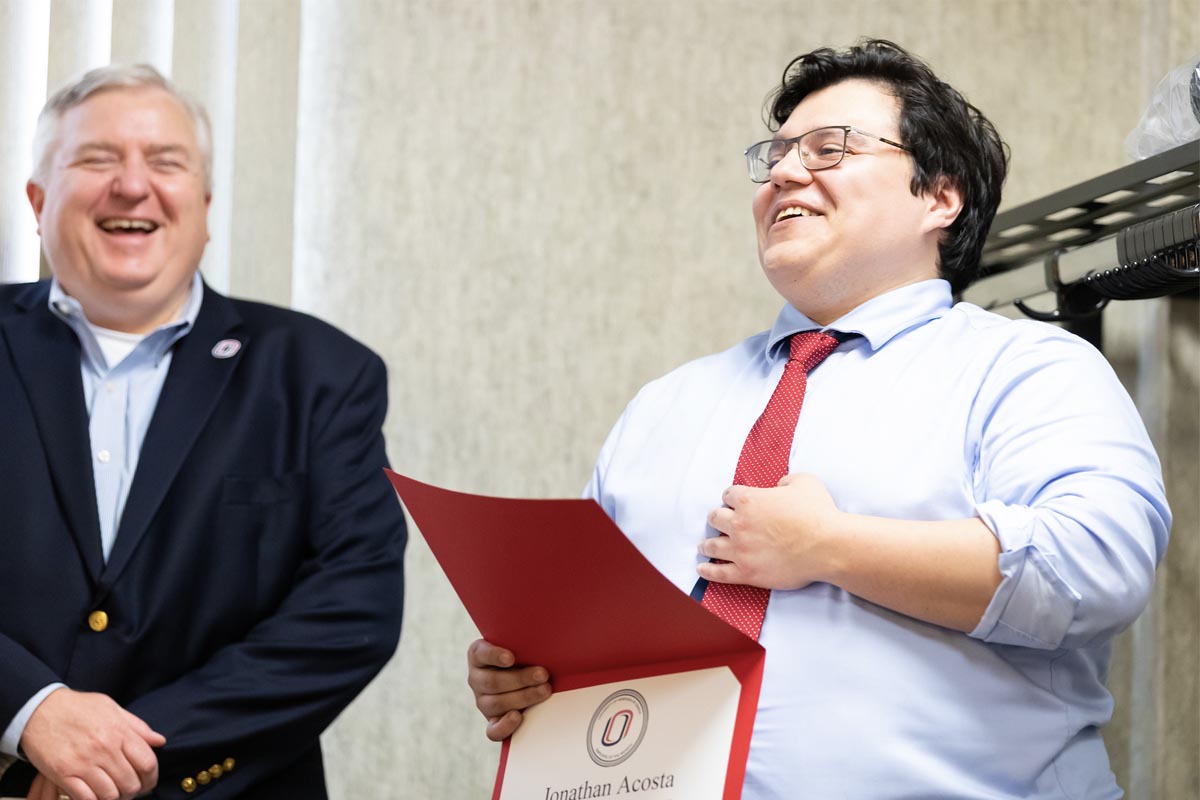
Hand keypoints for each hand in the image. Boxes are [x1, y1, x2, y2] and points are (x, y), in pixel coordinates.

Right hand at [21, 688, 164, 799]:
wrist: (39, 708)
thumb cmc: (78, 707)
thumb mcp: (112, 708)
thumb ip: (137, 726)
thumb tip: (159, 741)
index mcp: (120, 732)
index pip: (148, 763)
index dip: (151, 778)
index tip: (148, 783)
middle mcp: (105, 748)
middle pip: (131, 783)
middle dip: (133, 791)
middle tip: (128, 791)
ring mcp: (84, 762)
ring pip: (110, 795)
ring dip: (114, 798)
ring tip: (112, 793)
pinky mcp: (63, 773)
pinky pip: (86, 798)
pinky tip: (93, 796)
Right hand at [466, 639, 551, 741]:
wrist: (525, 674)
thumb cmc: (525, 654)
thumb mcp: (521, 645)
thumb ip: (526, 643)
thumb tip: (549, 639)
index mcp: (478, 655)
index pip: (481, 653)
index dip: (495, 656)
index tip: (511, 658)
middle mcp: (476, 678)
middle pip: (493, 681)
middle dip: (520, 678)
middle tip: (543, 674)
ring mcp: (482, 701)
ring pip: (496, 703)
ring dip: (523, 697)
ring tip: (545, 690)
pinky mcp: (492, 721)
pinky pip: (493, 730)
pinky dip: (505, 726)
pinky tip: (518, 716)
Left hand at [698, 473, 840, 589]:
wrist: (828, 546)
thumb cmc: (818, 513)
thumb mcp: (804, 481)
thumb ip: (785, 480)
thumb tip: (779, 487)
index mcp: (749, 500)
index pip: (729, 494)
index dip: (732, 497)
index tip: (734, 501)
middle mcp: (739, 524)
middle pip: (715, 518)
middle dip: (717, 518)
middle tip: (718, 521)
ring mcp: (741, 549)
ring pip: (712, 545)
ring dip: (706, 544)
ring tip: (703, 546)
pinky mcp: (747, 572)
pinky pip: (720, 572)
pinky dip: (709, 570)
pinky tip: (701, 568)